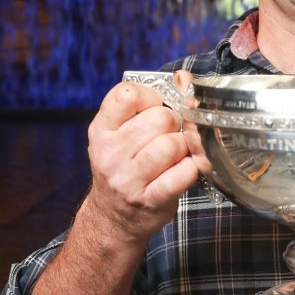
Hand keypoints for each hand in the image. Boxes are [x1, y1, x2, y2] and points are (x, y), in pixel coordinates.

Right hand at [83, 71, 198, 243]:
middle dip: (174, 124)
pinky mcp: (151, 199)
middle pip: (160, 118)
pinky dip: (192, 168)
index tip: (155, 107)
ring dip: (184, 147)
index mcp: (102, 129)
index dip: (151, 96)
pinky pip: (184, 172)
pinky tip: (185, 169)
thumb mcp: (121, 132)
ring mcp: (128, 179)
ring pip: (173, 144)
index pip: (128, 94)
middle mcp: (110, 153)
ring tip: (176, 154)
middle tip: (169, 134)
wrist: (113, 217)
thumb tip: (184, 77)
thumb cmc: (125, 165)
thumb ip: (148, 104)